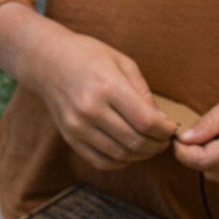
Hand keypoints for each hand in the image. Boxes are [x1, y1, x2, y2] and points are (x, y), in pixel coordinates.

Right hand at [5, 17, 175, 169]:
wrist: (48, 62)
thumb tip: (161, 122)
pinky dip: (120, 162)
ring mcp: (78, 127)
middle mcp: (90, 110)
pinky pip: (100, 161)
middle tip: (163, 140)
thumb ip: (143, 93)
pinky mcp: (70, 138)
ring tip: (148, 146)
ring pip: (119, 155)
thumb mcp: (123, 63)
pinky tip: (128, 152)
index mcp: (107, 87)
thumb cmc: (89, 57)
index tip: (170, 128)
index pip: (146, 121)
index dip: (164, 130)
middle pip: (134, 141)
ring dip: (140, 155)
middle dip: (156, 145)